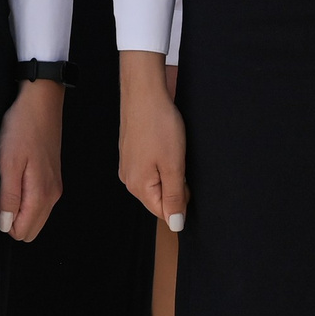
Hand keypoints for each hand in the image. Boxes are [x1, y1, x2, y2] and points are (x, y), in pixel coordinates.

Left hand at [0, 78, 63, 241]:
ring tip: (9, 180)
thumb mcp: (8, 163)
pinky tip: (17, 175)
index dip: (5, 222)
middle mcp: (52, 195)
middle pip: (31, 229)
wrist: (40, 102)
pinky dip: (26, 197)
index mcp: (42, 194)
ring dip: (19, 207)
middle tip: (1, 190)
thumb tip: (6, 226)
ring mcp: (54, 186)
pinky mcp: (52, 177)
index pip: (22, 232)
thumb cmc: (22, 128)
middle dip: (13, 219)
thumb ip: (8, 197)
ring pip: (35, 216)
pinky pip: (38, 202)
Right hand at [118, 50, 186, 230]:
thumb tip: (175, 224)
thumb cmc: (159, 125)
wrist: (144, 91)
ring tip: (172, 150)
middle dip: (175, 185)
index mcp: (138, 186)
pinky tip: (165, 143)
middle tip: (181, 160)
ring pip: (155, 180)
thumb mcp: (173, 165)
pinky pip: (149, 166)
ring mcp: (128, 163)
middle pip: (159, 197)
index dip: (182, 199)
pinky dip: (161, 159)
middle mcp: (128, 178)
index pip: (164, 212)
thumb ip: (174, 197)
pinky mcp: (130, 150)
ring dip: (169, 171)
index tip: (186, 177)